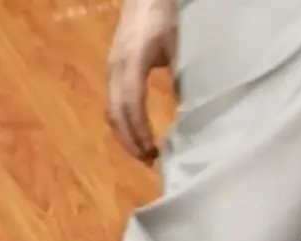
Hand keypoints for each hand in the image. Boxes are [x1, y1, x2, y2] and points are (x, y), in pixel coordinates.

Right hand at [106, 0, 177, 161]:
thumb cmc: (166, 18)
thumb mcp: (179, 46)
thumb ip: (181, 75)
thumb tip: (189, 112)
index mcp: (133, 60)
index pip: (131, 102)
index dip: (140, 131)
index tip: (154, 152)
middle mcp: (116, 66)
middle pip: (115, 112)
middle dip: (130, 140)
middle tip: (150, 162)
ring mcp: (112, 67)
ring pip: (111, 109)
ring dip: (125, 135)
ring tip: (144, 153)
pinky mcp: (114, 69)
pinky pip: (113, 101)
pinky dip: (123, 122)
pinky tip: (138, 133)